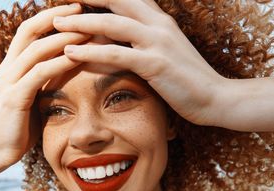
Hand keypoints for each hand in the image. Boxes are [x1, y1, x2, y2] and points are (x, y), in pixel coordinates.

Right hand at [0, 3, 89, 166]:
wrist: (1, 151)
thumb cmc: (23, 123)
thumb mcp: (35, 95)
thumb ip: (46, 77)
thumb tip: (71, 64)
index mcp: (13, 64)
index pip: (30, 30)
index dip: (52, 16)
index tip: (76, 10)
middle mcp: (8, 67)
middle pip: (30, 30)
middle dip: (58, 17)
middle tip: (83, 9)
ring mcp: (9, 81)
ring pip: (36, 49)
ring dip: (63, 38)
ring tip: (87, 30)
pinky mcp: (15, 97)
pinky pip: (39, 74)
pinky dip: (59, 63)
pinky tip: (77, 57)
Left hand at [52, 0, 226, 126]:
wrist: (216, 98)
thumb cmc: (189, 78)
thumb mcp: (168, 51)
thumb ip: (146, 41)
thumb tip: (122, 40)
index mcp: (160, 20)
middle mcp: (158, 24)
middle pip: (116, 0)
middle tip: (59, 3)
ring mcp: (157, 42)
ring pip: (111, 24)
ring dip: (81, 23)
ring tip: (56, 25)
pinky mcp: (155, 64)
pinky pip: (116, 54)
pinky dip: (91, 52)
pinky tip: (70, 53)